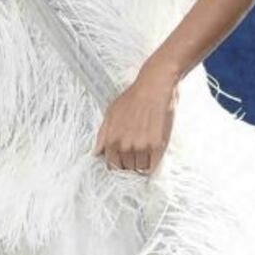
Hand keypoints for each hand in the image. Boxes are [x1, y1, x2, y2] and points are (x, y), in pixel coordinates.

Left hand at [93, 59, 178, 174]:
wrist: (154, 87)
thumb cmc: (132, 97)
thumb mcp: (110, 113)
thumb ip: (102, 135)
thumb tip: (96, 152)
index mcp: (112, 140)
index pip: (112, 165)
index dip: (118, 163)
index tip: (124, 159)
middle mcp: (125, 146)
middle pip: (126, 168)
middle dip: (130, 163)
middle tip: (136, 152)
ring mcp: (141, 147)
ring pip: (140, 168)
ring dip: (142, 163)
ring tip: (145, 150)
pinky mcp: (157, 146)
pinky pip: (153, 165)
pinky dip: (152, 163)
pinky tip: (153, 154)